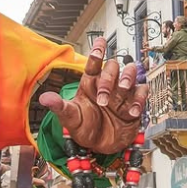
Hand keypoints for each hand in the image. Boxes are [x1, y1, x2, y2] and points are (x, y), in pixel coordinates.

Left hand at [39, 36, 148, 153]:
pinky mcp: (134, 102)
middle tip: (103, 100)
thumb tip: (44, 98)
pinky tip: (131, 112)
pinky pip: (142, 92)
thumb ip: (60, 107)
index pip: (94, 62)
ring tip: (123, 90)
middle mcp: (107, 84)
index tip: (100, 41)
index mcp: (89, 83)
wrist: (100, 146)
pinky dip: (138, 100)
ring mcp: (122, 92)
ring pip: (131, 72)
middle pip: (112, 67)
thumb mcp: (70, 118)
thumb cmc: (84, 127)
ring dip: (128, 78)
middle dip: (109, 79)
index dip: (98, 51)